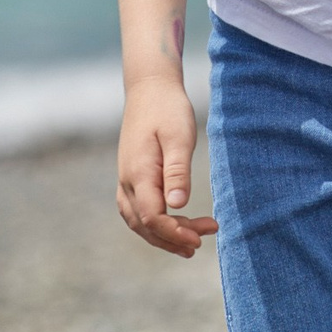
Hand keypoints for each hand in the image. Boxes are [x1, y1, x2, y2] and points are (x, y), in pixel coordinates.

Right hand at [116, 76, 218, 257]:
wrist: (150, 88)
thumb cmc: (168, 109)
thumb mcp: (179, 137)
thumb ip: (177, 171)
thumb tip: (177, 205)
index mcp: (138, 173)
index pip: (152, 217)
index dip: (174, 233)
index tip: (200, 239)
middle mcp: (128, 181)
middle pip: (144, 225)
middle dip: (173, 238)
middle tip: (204, 240)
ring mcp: (126, 179)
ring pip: (138, 221)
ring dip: (163, 235)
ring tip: (192, 243)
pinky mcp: (131, 176)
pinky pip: (137, 211)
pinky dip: (154, 225)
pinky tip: (173, 226)